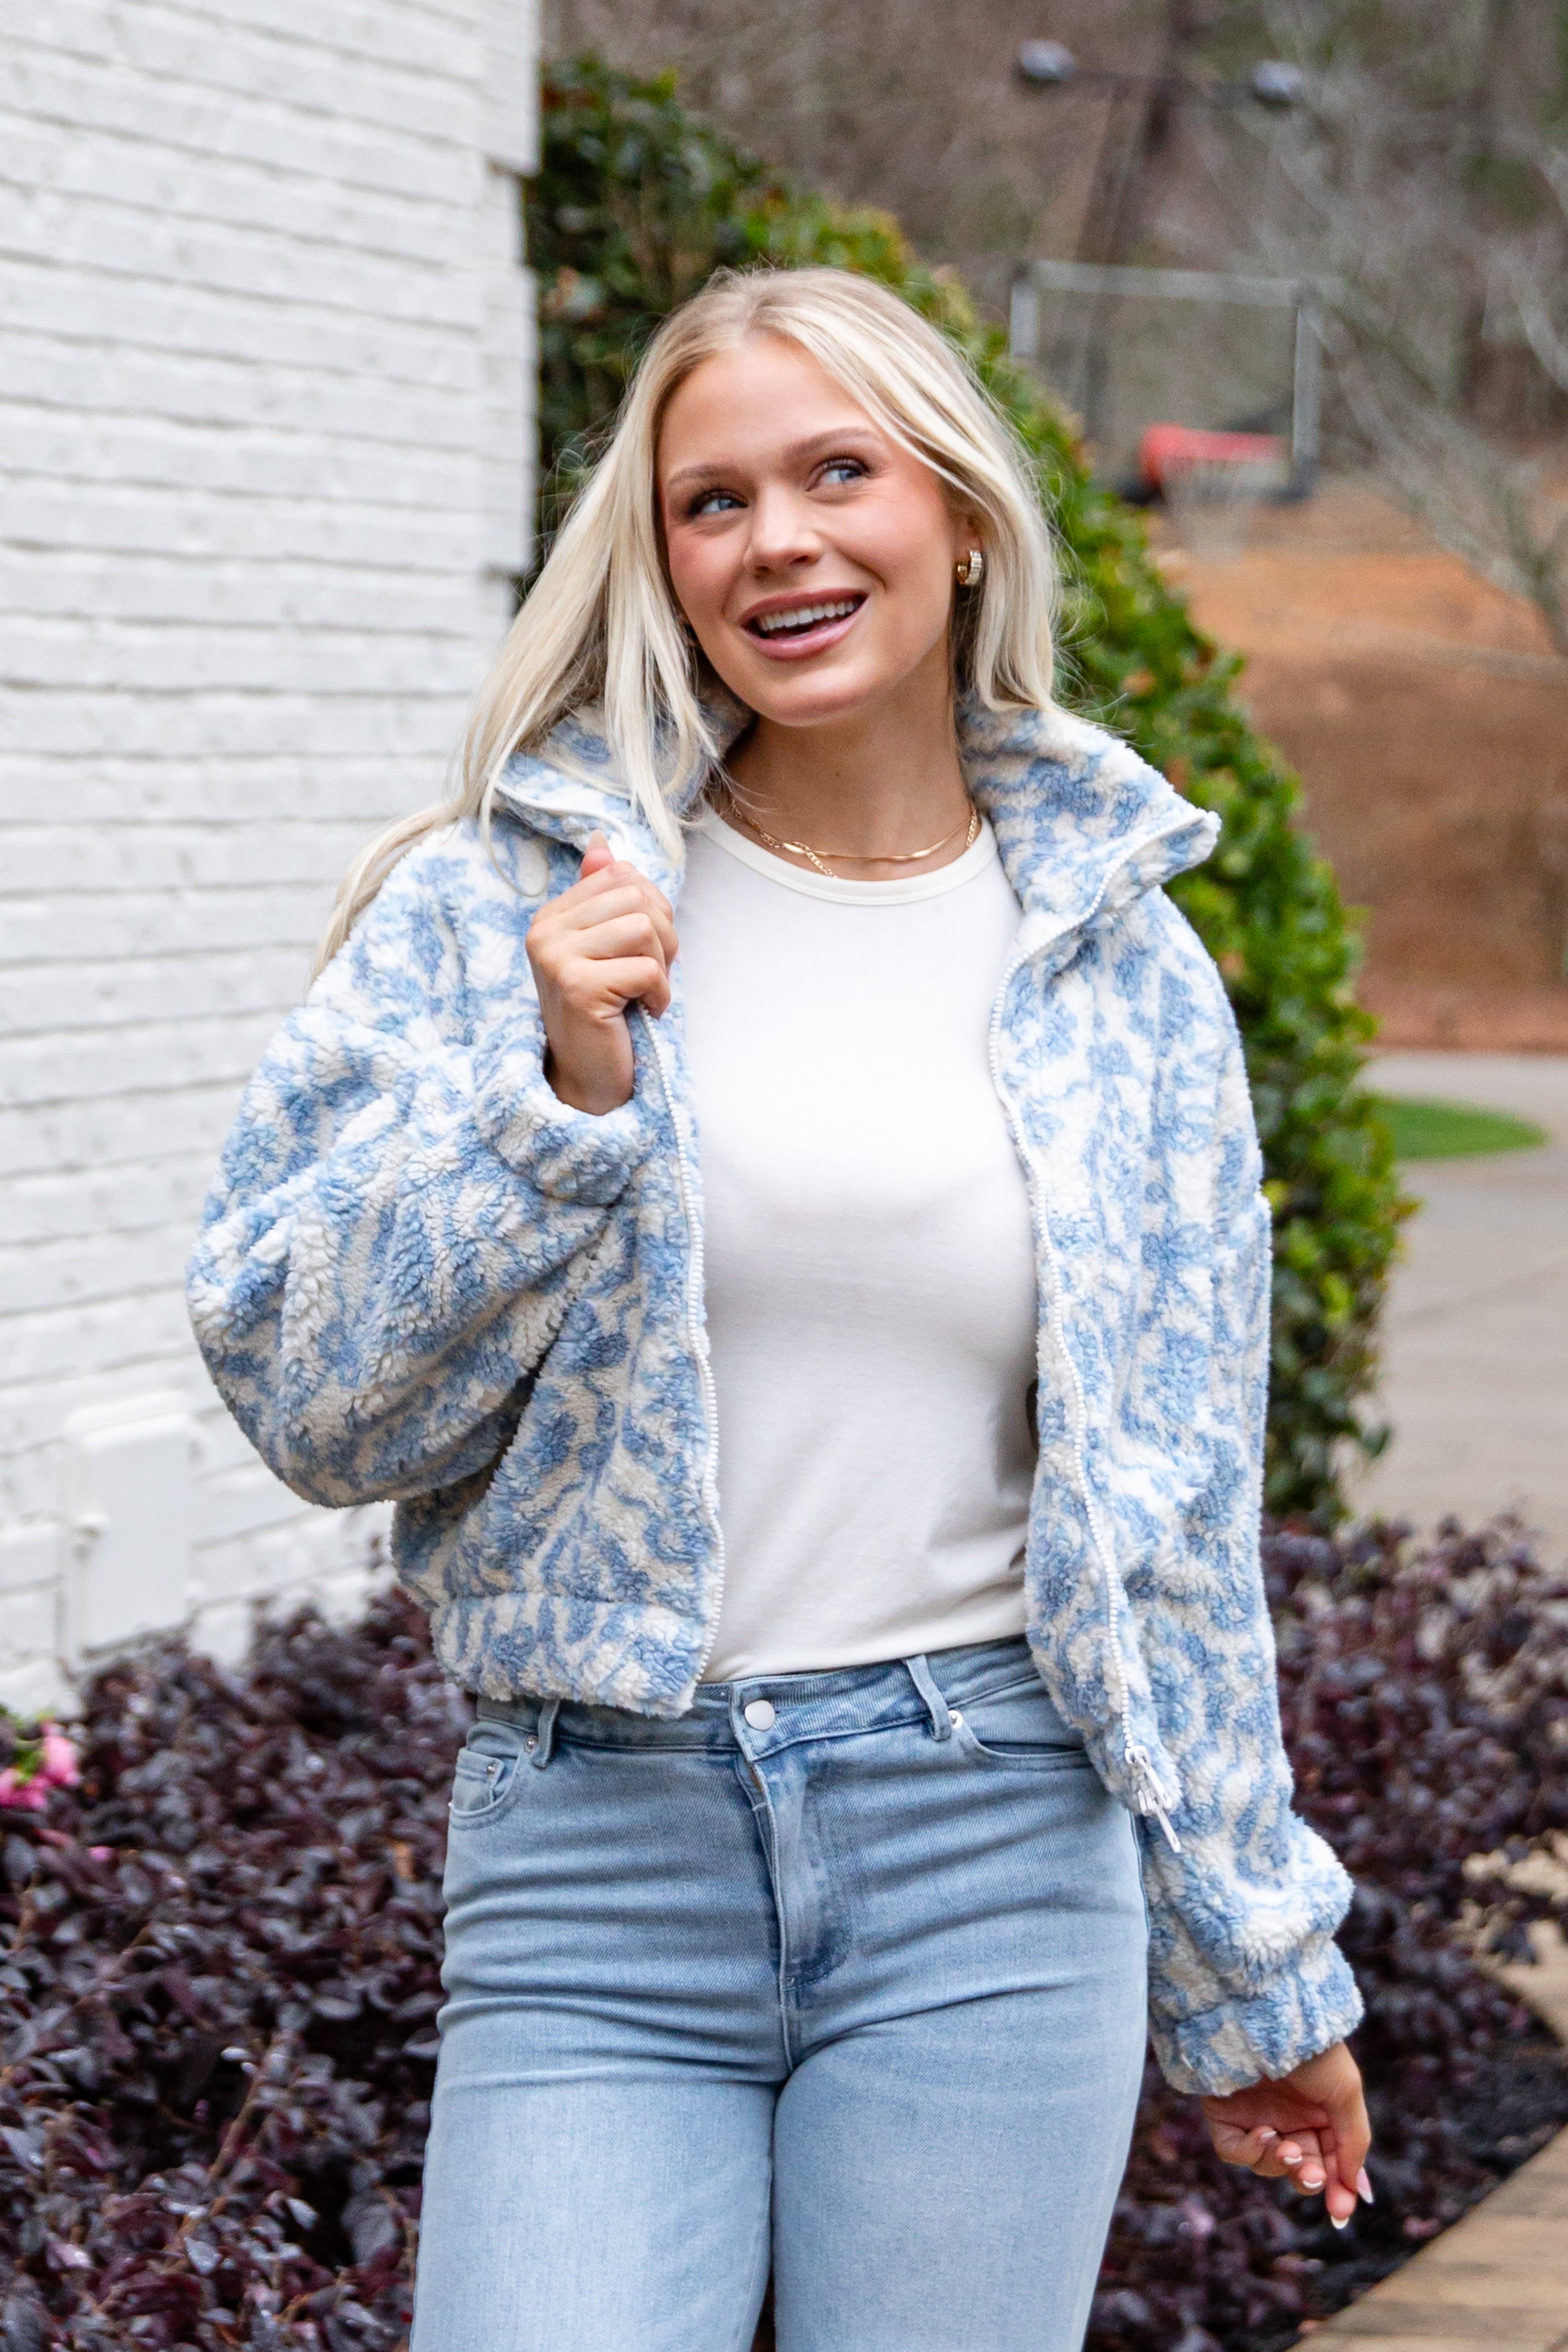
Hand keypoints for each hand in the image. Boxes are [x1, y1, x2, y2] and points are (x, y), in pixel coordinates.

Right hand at [526, 832, 678, 1114]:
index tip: (644, 950)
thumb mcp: (607, 950)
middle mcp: (545, 931)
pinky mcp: (576, 987)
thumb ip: (603, 899)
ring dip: (662, 965)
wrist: (588, 1081)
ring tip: (646, 993)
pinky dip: (659, 995)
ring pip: (644, 927)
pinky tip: (644, 1013)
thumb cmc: (606, 1015)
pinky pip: (646, 968)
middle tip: (652, 975)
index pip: (621, 875)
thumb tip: (603, 843)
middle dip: (663, 936)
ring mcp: (556, 958)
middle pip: (636, 896)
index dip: (652, 909)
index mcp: (552, 916)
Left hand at [1201, 2041, 1371, 2227]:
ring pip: (1267, 2164)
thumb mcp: (1346, 2094)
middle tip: (1313, 2176)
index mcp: (1318, 2109)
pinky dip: (1251, 2152)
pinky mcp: (1223, 2111)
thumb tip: (1356, 2191)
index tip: (1340, 2214)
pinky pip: (1234, 2150)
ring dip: (1281, 2164)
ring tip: (1288, 2147)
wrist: (1268, 2016)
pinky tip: (1265, 2134)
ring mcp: (1253, 2113)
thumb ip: (1353, 2143)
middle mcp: (1286, 2113)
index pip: (1329, 2160)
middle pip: (1299, 2167)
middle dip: (1308, 2179)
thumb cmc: (1314, 2050)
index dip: (1336, 2188)